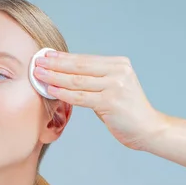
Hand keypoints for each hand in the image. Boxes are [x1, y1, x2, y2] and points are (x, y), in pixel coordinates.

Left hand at [34, 52, 169, 150]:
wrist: (149, 129)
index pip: (84, 59)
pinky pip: (81, 97)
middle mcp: (118, 72)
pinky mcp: (111, 102)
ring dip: (55, 77)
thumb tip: (63, 73)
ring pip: (77, 81)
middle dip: (55, 64)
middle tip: (36, 62)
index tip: (45, 55)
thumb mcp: (112, 88)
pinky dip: (64, 93)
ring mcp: (116, 86)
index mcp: (119, 64)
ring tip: (39, 74)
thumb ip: (94, 79)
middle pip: (79, 66)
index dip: (63, 57)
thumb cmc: (126, 110)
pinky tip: (51, 89)